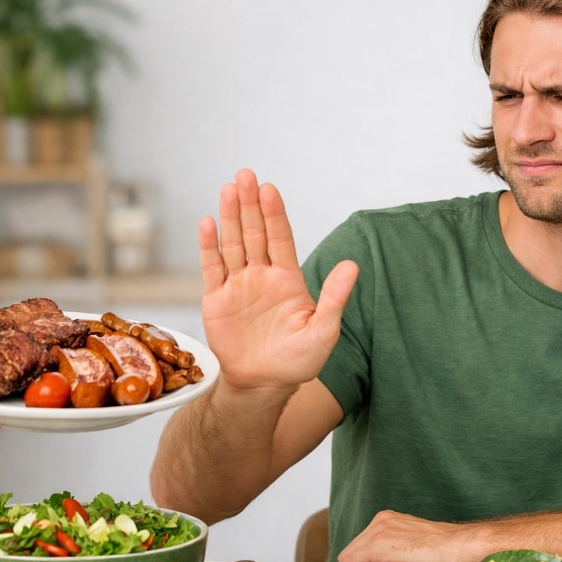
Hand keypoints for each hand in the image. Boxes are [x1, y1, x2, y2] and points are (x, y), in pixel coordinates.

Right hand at [199, 169, 357, 392]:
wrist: (263, 386)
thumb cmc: (297, 362)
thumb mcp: (323, 331)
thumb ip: (335, 298)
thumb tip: (354, 265)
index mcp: (288, 279)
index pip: (281, 238)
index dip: (274, 214)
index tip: (269, 188)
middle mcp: (262, 276)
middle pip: (254, 233)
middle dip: (250, 204)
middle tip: (245, 175)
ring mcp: (238, 286)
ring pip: (233, 243)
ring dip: (230, 216)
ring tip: (228, 189)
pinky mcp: (217, 300)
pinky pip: (212, 268)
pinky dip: (209, 245)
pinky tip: (207, 222)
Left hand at [337, 510, 485, 561]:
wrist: (462, 547)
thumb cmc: (446, 552)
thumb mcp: (415, 546)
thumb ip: (396, 552)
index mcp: (387, 520)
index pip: (359, 546)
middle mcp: (380, 521)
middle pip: (351, 552)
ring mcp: (378, 530)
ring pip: (350, 558)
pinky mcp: (380, 545)